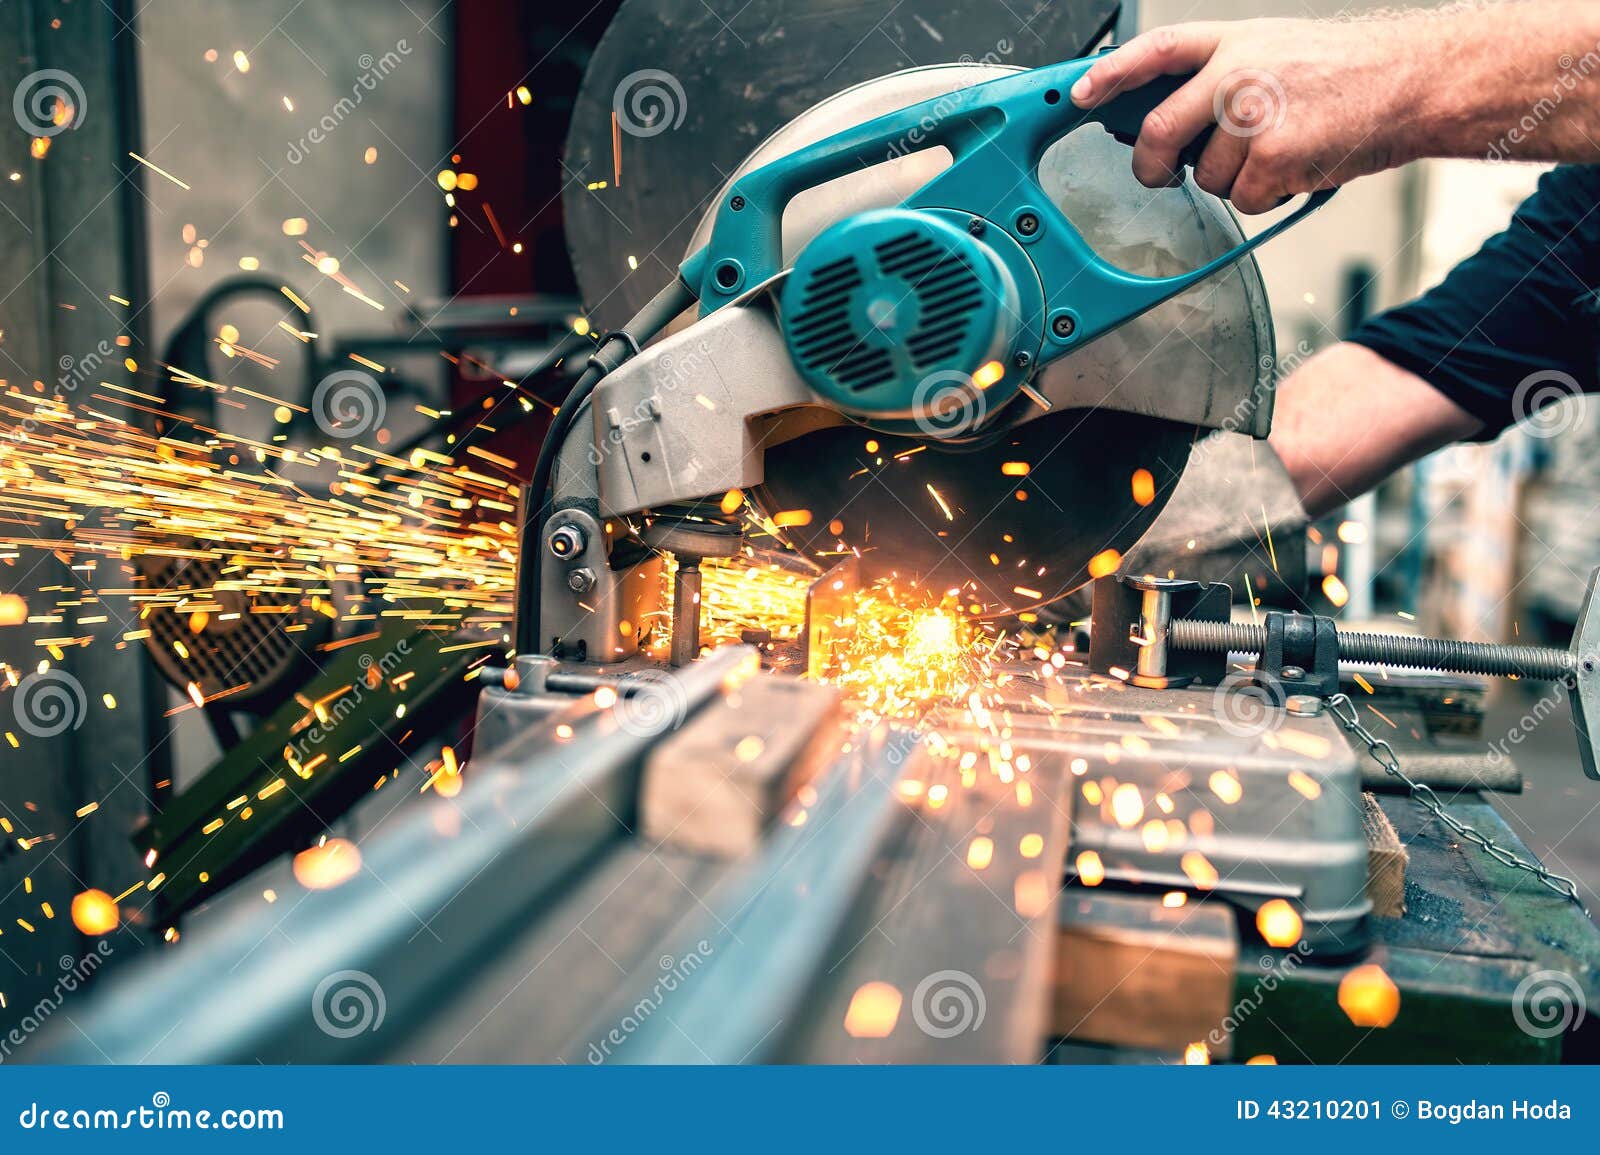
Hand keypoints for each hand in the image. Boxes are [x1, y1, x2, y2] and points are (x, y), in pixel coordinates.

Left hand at [1071, 18, 1427, 212]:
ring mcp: (1252, 115)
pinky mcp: (1273, 156)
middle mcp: (1235, 74)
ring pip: (1208, 176)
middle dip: (1152, 164)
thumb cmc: (1345, 73)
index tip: (1080, 95)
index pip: (1153, 52)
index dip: (1110, 75)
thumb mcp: (1273, 52)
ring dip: (1236, 180)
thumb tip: (1170, 121)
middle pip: (1160, 131)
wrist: (1412, 82)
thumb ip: (1218, 77)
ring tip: (1280, 151)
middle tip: (1160, 174)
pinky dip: (1267, 197)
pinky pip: (1244, 199)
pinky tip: (1297, 168)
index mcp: (1231, 42)